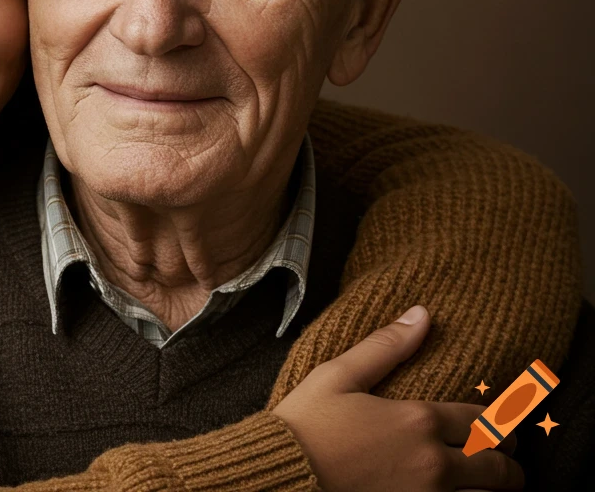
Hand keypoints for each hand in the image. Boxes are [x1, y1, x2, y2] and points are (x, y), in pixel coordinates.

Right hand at [272, 306, 524, 491]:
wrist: (281, 477)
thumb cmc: (305, 426)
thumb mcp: (338, 375)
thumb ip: (385, 346)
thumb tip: (421, 314)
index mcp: (418, 421)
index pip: (482, 420)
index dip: (499, 420)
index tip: (502, 422)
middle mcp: (433, 463)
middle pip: (496, 465)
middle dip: (508, 460)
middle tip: (506, 456)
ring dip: (492, 488)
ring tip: (489, 482)